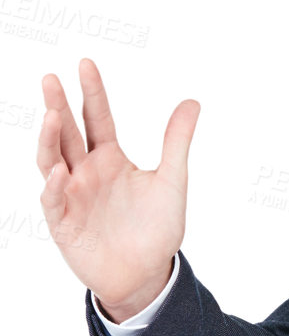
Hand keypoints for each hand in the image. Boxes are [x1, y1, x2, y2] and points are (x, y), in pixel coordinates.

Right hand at [37, 58, 198, 320]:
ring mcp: (71, 194)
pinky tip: (58, 172)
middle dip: (57, 105)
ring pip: (51, 159)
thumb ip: (176, 141)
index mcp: (110, 157)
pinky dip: (53, 186)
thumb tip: (192, 101)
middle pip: (67, 132)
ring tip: (51, 115)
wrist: (148, 272)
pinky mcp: (64, 222)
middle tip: (50, 77)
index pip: (97, 118)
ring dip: (49, 139)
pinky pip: (53, 200)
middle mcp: (86, 171)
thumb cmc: (156, 227)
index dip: (91, 92)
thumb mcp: (172, 180)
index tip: (86, 63)